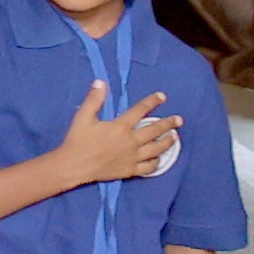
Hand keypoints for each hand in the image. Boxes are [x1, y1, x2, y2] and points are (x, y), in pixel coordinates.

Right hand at [59, 86, 183, 185]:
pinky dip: (157, 162)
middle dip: (168, 123)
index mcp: (120, 127)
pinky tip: (159, 158)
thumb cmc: (77, 141)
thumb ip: (94, 99)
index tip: (162, 96)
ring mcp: (133, 157)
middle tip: (179, 119)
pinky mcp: (131, 170)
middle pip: (154, 130)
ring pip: (156, 149)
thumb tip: (101, 82)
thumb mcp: (82, 117)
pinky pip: (149, 167)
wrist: (74, 166)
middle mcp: (131, 142)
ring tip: (175, 137)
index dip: (152, 102)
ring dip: (168, 141)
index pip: (140, 110)